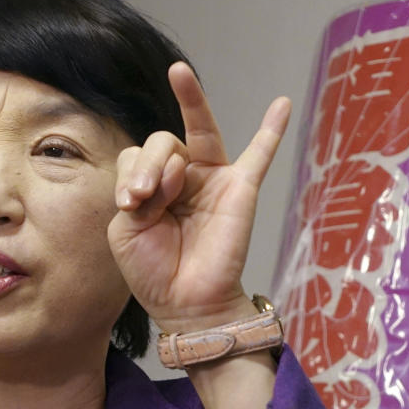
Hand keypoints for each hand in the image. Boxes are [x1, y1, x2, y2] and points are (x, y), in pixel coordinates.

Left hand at [107, 62, 291, 333]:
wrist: (185, 304)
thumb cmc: (153, 271)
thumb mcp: (126, 230)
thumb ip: (137, 193)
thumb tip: (175, 168)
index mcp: (152, 185)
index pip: (136, 156)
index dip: (130, 174)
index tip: (128, 205)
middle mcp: (182, 176)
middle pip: (162, 140)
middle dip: (149, 164)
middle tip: (143, 196)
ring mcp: (213, 180)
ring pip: (201, 132)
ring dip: (188, 110)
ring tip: (169, 154)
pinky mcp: (240, 190)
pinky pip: (259, 154)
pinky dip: (272, 129)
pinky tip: (282, 104)